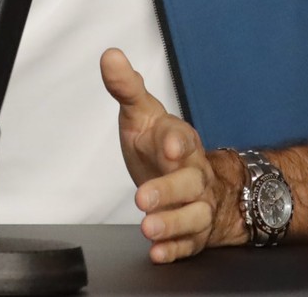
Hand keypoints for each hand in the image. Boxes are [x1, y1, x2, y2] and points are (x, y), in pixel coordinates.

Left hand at [100, 48, 240, 262]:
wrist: (197, 182)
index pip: (183, 139)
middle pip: (191, 182)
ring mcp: (197, 204)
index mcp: (181, 141)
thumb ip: (126, 88)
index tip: (168, 147)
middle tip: (142, 198)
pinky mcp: (194, 232)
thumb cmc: (162, 147)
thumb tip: (110, 56)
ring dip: (172, 222)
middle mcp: (195, 173)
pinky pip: (189, 243)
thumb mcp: (143, 115)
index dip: (177, 143)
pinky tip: (157, 251)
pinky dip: (174, 249)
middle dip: (169, 190)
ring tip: (148, 228)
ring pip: (194, 215)